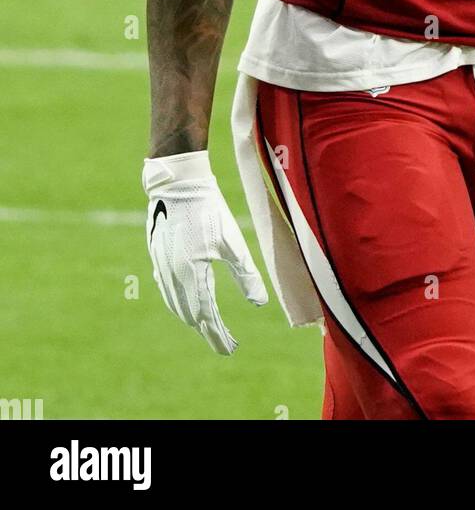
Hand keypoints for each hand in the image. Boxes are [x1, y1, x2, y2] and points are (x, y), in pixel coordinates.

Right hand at [142, 150, 266, 353]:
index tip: (230, 349)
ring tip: (208, 327)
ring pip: (175, 303)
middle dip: (207, 330)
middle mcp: (172, 275)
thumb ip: (245, 274)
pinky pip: (166, 288)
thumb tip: (259, 302)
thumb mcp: (232, 242)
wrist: (178, 184)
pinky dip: (178, 302)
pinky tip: (185, 302)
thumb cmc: (210, 210)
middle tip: (224, 342)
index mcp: (191, 274)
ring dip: (192, 318)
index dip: (217, 334)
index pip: (206, 315)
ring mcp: (161, 266)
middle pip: (189, 314)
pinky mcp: (157, 256)